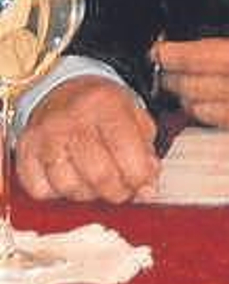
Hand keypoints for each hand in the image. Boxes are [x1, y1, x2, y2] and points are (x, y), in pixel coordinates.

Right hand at [14, 77, 159, 203]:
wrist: (61, 89)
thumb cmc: (101, 107)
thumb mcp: (134, 115)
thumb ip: (146, 150)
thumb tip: (147, 187)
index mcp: (106, 104)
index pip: (126, 150)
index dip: (140, 178)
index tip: (146, 188)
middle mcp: (72, 118)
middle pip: (98, 175)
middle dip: (117, 192)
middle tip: (124, 190)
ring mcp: (45, 136)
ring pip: (70, 187)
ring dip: (88, 194)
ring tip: (97, 181)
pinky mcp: (25, 151)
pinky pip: (42, 191)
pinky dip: (59, 193)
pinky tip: (70, 177)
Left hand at [155, 0, 228, 136]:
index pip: (195, 57)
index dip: (168, 54)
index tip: (156, 48)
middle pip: (189, 86)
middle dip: (170, 76)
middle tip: (162, 67)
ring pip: (199, 109)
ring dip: (184, 97)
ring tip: (179, 86)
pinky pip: (219, 126)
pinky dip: (204, 116)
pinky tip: (206, 107)